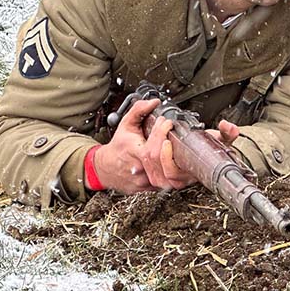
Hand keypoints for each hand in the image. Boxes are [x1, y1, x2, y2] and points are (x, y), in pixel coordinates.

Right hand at [92, 99, 240, 192]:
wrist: (105, 167)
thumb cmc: (118, 146)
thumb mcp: (125, 124)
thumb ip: (139, 110)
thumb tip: (154, 102)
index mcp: (133, 153)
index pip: (151, 149)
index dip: (161, 135)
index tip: (167, 123)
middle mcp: (139, 169)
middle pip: (161, 165)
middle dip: (172, 150)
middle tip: (177, 139)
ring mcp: (144, 182)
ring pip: (167, 179)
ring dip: (178, 166)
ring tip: (184, 153)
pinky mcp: (149, 189)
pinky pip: (167, 185)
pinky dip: (177, 176)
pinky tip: (183, 166)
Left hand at [139, 116, 241, 190]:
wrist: (204, 159)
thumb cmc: (211, 152)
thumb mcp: (221, 142)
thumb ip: (227, 134)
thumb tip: (228, 127)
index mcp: (189, 176)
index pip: (171, 172)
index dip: (166, 157)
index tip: (167, 141)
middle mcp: (175, 180)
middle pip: (155, 161)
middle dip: (157, 138)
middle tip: (165, 123)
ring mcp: (163, 177)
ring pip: (148, 160)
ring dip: (152, 138)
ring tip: (161, 124)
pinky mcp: (155, 171)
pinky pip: (145, 160)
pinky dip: (147, 144)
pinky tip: (154, 133)